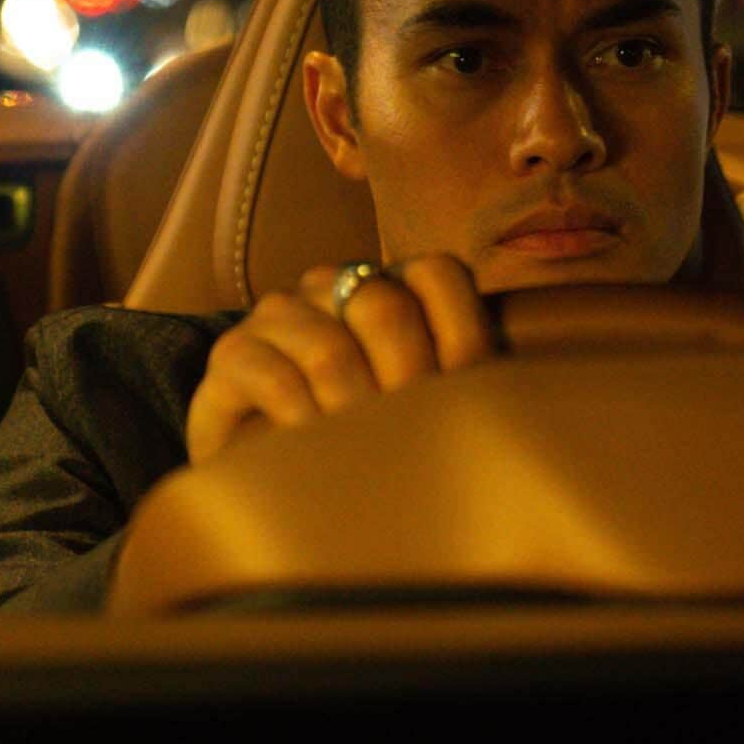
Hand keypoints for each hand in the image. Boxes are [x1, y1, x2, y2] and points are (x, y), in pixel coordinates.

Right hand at [184, 255, 497, 463]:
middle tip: (414, 441)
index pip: (437, 273)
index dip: (458, 335)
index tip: (462, 397)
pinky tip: (317, 457)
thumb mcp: (417, 409)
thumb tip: (509, 404)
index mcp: (387, 287)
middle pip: (386, 308)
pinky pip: (279, 381)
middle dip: (409, 383)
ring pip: (331, 350)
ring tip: (367, 461)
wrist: (263, 469)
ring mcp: (280, 314)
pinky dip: (306, 425)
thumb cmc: (359, 439)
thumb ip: (457, 385)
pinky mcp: (234, 354)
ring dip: (355, 414)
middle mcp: (331, 286)